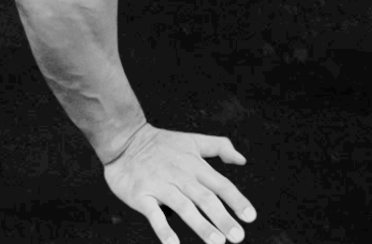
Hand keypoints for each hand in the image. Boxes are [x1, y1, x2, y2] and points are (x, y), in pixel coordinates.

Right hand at [102, 124, 252, 243]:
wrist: (122, 138)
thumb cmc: (160, 143)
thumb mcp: (191, 140)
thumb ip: (218, 147)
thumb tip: (242, 160)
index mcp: (194, 165)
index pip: (220, 184)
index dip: (236, 200)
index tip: (250, 217)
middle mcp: (179, 175)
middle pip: (205, 198)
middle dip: (222, 218)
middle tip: (237, 237)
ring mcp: (159, 185)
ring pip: (183, 206)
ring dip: (201, 225)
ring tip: (217, 241)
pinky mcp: (140, 194)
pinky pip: (153, 213)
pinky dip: (162, 228)